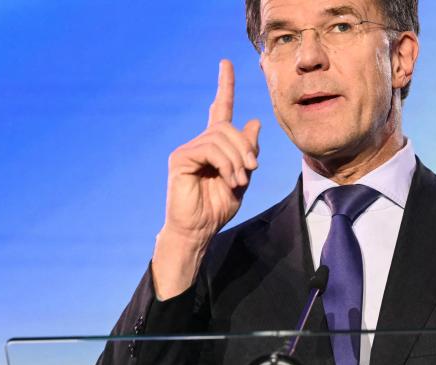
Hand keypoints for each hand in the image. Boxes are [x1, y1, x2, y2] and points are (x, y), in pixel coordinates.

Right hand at [152, 59, 260, 299]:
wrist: (200, 230)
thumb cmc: (218, 207)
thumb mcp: (242, 177)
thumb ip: (248, 151)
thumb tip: (255, 120)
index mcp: (215, 145)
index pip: (219, 108)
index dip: (224, 86)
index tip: (225, 63)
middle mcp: (200, 143)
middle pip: (227, 126)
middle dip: (245, 147)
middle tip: (252, 169)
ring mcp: (188, 149)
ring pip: (220, 137)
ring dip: (237, 159)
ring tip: (240, 180)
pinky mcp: (180, 158)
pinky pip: (209, 148)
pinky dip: (225, 163)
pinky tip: (228, 179)